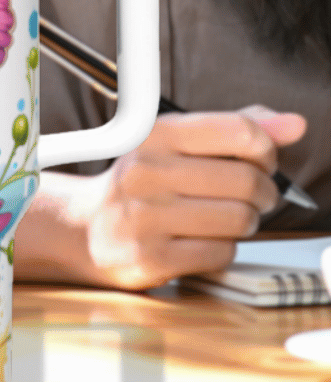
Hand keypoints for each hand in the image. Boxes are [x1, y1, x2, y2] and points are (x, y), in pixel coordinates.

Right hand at [80, 105, 306, 289]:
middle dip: (263, 192)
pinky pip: (221, 252)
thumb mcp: (178, 144)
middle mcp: (144, 170)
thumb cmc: (144, 183)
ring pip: (239, 219)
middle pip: (246, 180)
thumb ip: (235, 130)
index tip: (260, 160)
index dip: (265, 149)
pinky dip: (224, 248)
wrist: (88, 228)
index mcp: (154, 134)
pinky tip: (203, 239)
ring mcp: (144, 215)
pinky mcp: (150, 256)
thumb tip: (294, 125)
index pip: (239, 130)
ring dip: (245, 222)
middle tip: (251, 196)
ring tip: (227, 217)